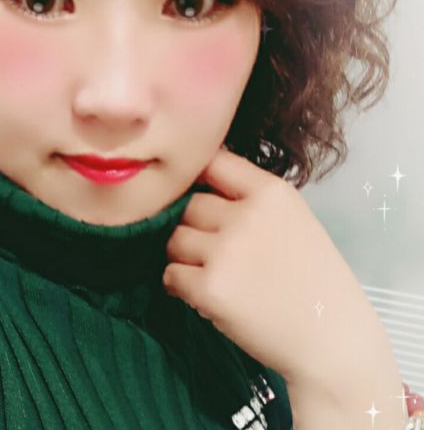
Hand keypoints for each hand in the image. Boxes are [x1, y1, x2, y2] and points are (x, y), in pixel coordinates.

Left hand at [162, 145, 388, 392]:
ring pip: (173, 239)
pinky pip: (171, 274)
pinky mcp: (210, 287)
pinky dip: (179, 285)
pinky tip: (201, 293)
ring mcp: (226, 251)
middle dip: (193, 226)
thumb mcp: (294, 218)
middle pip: (188, 205)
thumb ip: (250, 198)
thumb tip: (195, 182)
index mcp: (271, 192)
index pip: (212, 161)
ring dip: (182, 256)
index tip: (196, 194)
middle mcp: (247, 215)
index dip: (197, 177)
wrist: (333, 342)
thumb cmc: (314, 280)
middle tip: (211, 250)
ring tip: (209, 273)